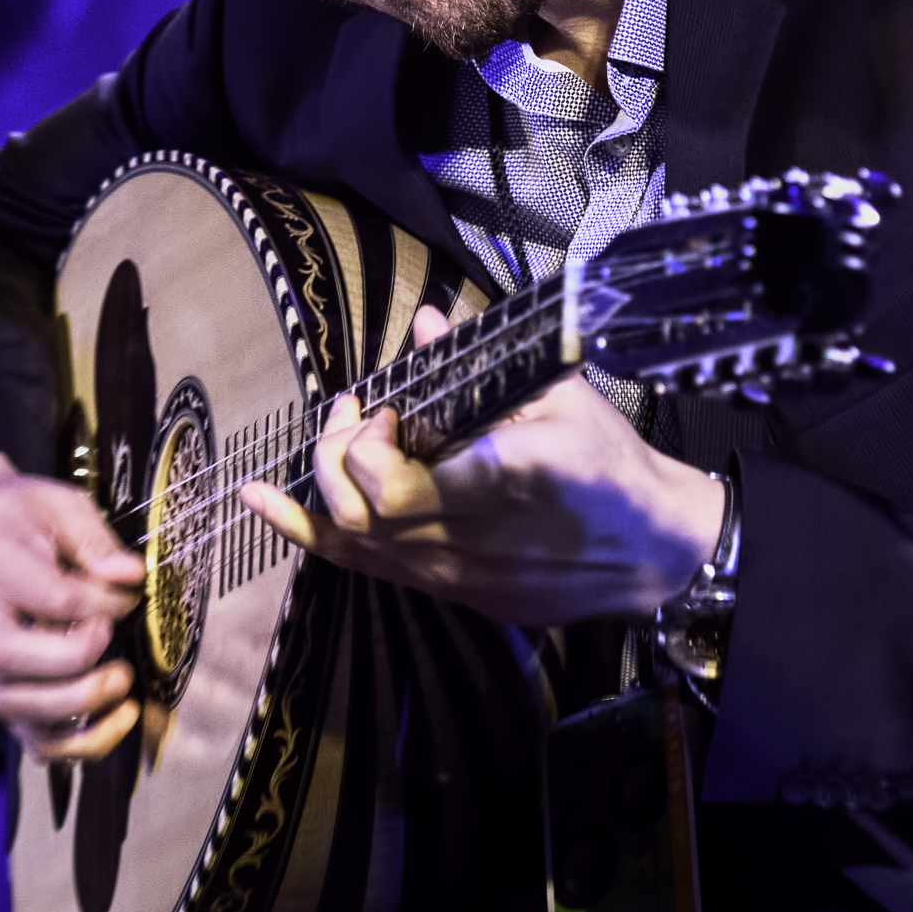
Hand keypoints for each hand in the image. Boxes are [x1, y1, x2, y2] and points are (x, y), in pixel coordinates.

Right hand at [0, 449, 144, 763]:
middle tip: (120, 651)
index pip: (49, 597)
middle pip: (12, 660)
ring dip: (78, 709)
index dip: (101, 603)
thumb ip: (95, 540)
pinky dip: (75, 744)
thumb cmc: (14, 516)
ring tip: (123, 687)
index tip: (129, 595)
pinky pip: (29, 738)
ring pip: (16, 710)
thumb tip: (131, 579)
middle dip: (77, 663)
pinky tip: (116, 720)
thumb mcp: (58, 503)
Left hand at [240, 308, 724, 627]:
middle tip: (356, 407)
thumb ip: (487, 363)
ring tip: (323, 435)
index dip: (364, 440)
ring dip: (317, 486)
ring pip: (351, 543)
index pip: (387, 484)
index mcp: (493, 486)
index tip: (385, 401)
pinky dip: (305, 533)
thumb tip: (431, 320)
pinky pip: (363, 568)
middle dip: (336, 451)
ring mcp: (452, 574)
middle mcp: (462, 540)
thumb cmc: (612, 471)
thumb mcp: (561, 399)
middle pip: (357, 511)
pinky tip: (259, 503)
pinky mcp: (449, 592)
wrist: (652, 554)